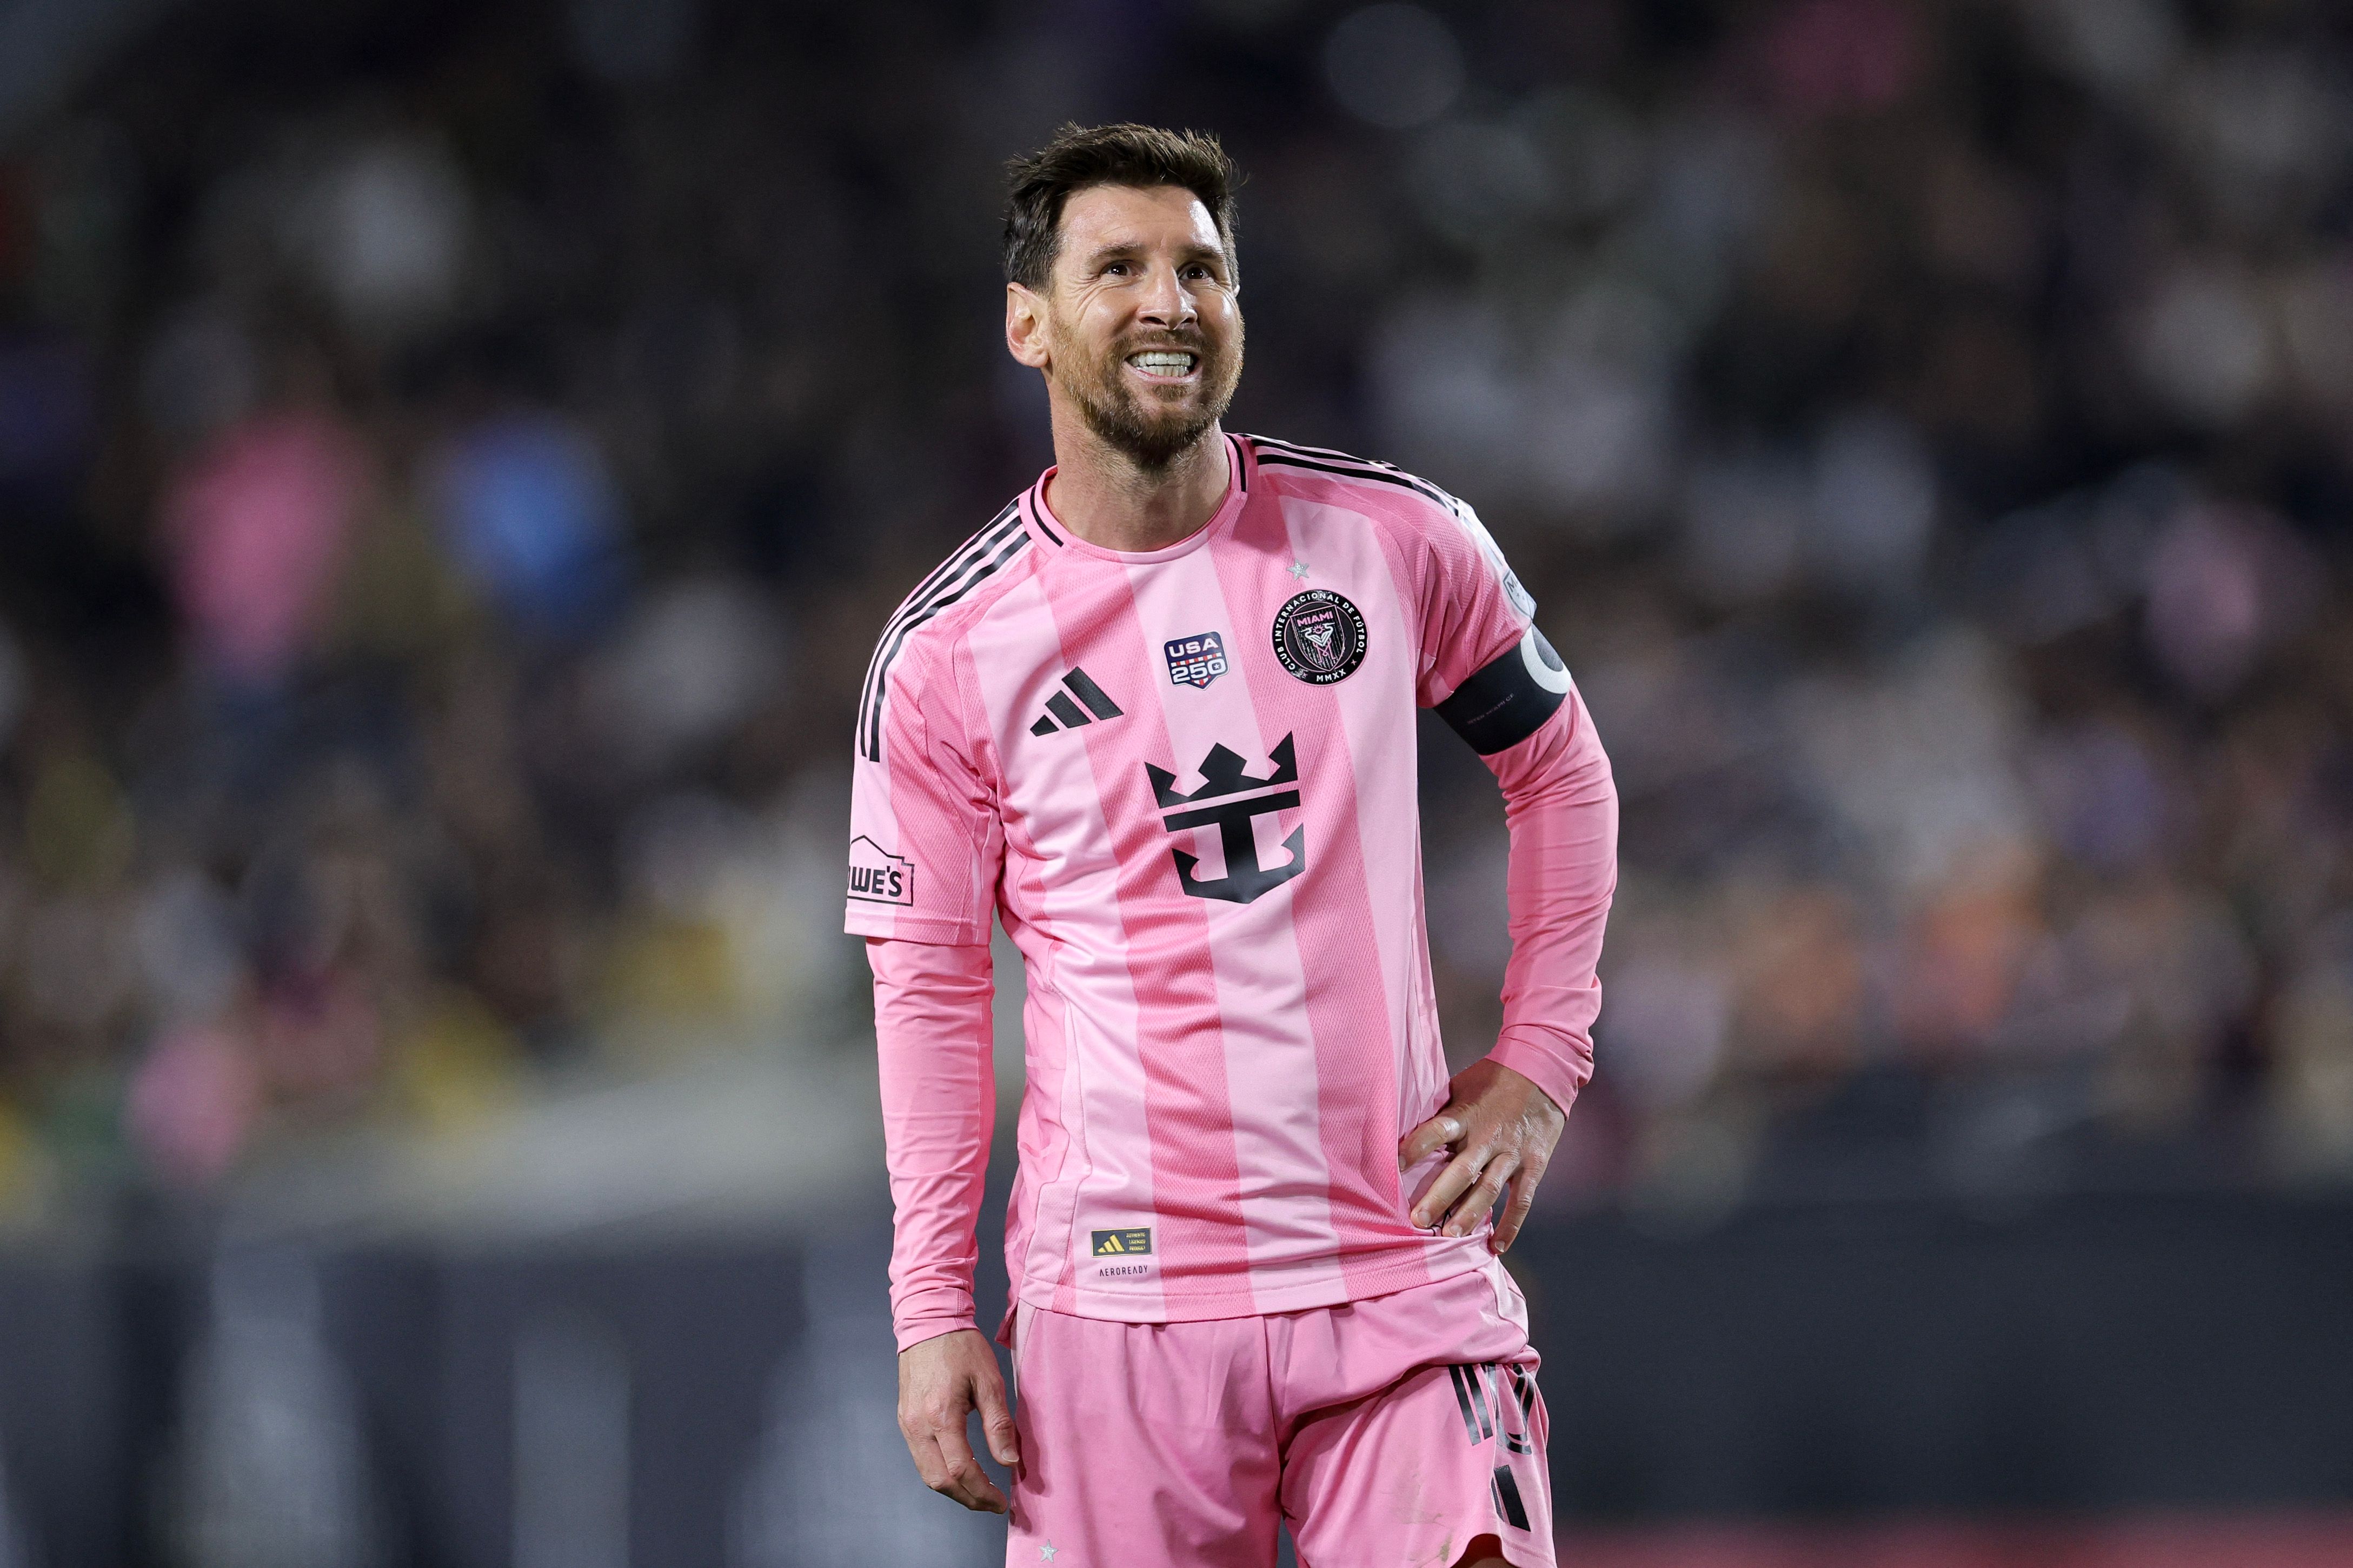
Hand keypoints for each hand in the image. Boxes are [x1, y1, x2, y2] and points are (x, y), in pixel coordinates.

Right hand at [897, 1328, 1019, 1512]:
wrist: (928, 1323)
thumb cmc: (961, 1347)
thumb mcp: (989, 1381)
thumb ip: (999, 1424)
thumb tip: (1009, 1462)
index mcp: (941, 1416)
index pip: (960, 1470)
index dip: (982, 1492)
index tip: (1001, 1501)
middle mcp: (918, 1426)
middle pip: (939, 1481)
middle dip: (968, 1499)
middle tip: (992, 1503)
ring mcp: (907, 1424)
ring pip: (927, 1474)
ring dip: (953, 1490)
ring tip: (979, 1493)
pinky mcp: (905, 1420)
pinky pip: (921, 1459)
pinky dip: (940, 1474)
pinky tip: (960, 1472)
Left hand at [1398, 1059, 1565, 1252]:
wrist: (1544, 1072)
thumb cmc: (1493, 1079)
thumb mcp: (1462, 1087)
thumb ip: (1441, 1111)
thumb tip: (1405, 1128)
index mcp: (1466, 1114)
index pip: (1436, 1131)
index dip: (1415, 1148)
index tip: (1392, 1167)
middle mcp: (1488, 1136)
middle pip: (1461, 1170)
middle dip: (1439, 1196)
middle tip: (1418, 1220)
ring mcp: (1512, 1153)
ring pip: (1489, 1189)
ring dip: (1469, 1214)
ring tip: (1450, 1237)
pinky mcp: (1534, 1165)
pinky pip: (1522, 1200)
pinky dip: (1511, 1225)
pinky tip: (1496, 1246)